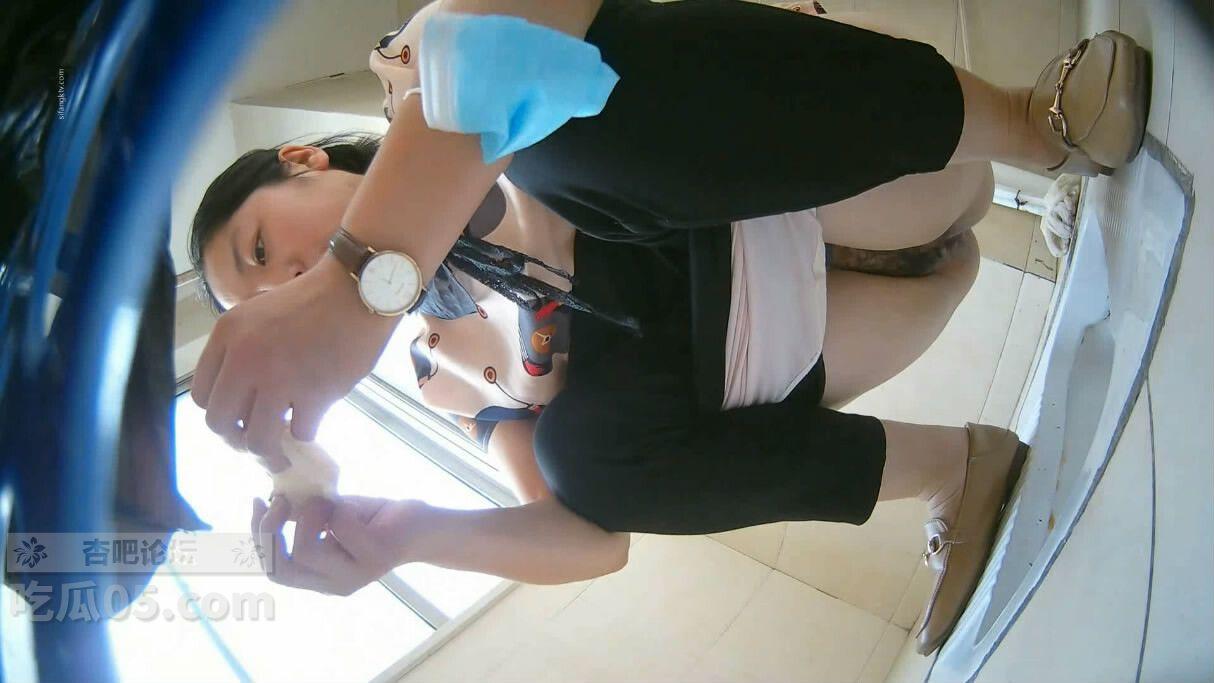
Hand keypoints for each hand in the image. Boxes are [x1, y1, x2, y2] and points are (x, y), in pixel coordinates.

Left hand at [191, 256, 400, 469]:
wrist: (359, 289)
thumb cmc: (314, 299)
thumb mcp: (259, 315)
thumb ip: (242, 351)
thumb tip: (243, 397)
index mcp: (227, 336)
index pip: (202, 395)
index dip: (221, 413)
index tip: (238, 418)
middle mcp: (245, 359)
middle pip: (220, 423)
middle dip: (237, 441)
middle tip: (256, 442)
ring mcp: (279, 378)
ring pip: (257, 439)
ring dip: (269, 452)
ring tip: (281, 454)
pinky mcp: (314, 393)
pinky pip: (300, 432)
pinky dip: (306, 431)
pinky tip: (314, 417)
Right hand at [250, 495, 428, 595]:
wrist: (427, 525)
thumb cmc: (378, 519)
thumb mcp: (332, 517)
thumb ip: (303, 516)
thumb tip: (270, 500)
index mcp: (320, 579)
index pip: (274, 571)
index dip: (258, 538)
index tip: (259, 501)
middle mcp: (335, 585)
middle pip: (280, 568)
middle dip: (269, 530)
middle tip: (281, 500)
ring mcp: (355, 575)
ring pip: (305, 550)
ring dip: (307, 514)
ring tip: (327, 500)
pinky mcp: (375, 558)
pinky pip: (338, 526)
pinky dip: (337, 506)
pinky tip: (350, 504)